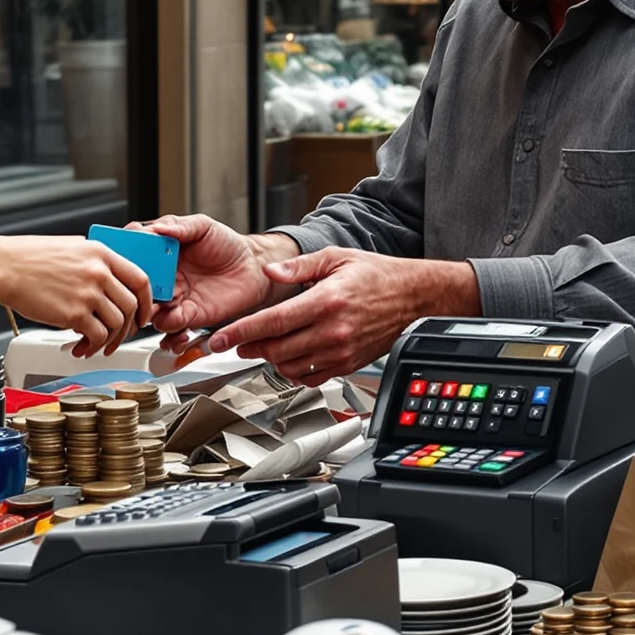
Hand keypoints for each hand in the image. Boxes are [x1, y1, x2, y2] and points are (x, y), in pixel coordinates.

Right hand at [0, 235, 150, 357]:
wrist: (2, 267)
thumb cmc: (28, 258)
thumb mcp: (71, 247)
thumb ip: (95, 261)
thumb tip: (111, 279)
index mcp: (101, 253)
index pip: (140, 279)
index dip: (146, 301)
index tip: (142, 313)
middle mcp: (98, 272)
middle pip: (131, 306)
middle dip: (129, 327)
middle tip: (121, 335)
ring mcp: (87, 293)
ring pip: (117, 324)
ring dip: (110, 340)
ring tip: (97, 345)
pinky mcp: (73, 314)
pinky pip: (97, 337)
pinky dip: (93, 347)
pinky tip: (83, 347)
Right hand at [139, 214, 287, 342]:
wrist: (253, 268)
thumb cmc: (228, 245)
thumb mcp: (203, 226)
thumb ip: (179, 226)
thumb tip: (155, 229)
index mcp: (162, 255)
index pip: (136, 259)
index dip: (129, 261)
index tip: (132, 261)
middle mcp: (165, 279)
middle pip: (139, 290)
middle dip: (137, 293)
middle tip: (146, 289)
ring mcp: (176, 299)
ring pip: (151, 313)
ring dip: (153, 314)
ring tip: (163, 308)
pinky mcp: (190, 317)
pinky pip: (172, 329)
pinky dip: (171, 332)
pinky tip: (180, 324)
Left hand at [208, 246, 478, 385]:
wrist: (415, 297)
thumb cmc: (378, 276)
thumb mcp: (336, 258)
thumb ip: (298, 267)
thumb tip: (269, 273)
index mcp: (326, 302)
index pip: (272, 322)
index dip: (240, 332)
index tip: (220, 339)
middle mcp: (332, 331)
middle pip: (276, 349)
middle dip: (249, 348)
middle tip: (235, 343)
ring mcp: (341, 351)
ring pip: (290, 366)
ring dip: (270, 360)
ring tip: (263, 347)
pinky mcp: (348, 365)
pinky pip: (311, 377)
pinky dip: (294, 372)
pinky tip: (289, 358)